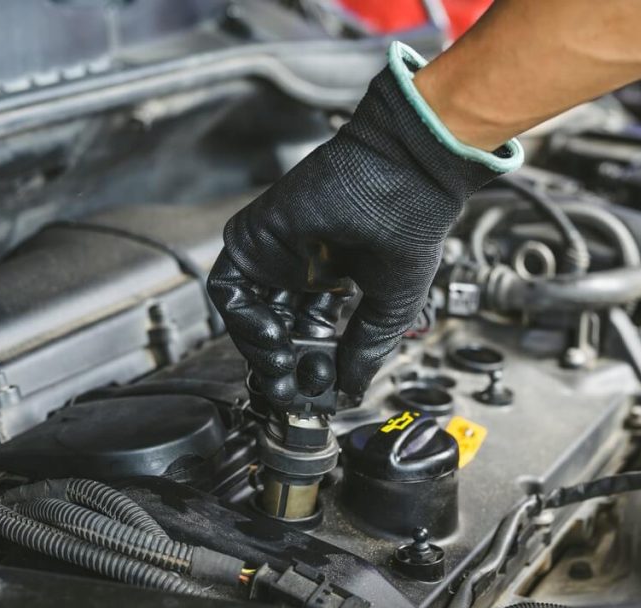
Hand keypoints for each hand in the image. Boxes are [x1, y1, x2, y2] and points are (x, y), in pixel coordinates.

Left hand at [208, 43, 521, 406]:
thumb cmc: (410, 230)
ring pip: (249, 315)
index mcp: (334, 276)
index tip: (320, 394)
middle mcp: (300, 264)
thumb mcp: (390, 308)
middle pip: (277, 328)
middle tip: (295, 394)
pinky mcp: (252, 239)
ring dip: (263, 352)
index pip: (310, 332)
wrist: (405, 180)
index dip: (313, 366)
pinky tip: (276, 339)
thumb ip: (364, 351)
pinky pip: (230, 291)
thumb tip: (349, 393)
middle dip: (285, 366)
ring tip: (286, 373)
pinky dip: (245, 323)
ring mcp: (273, 252)